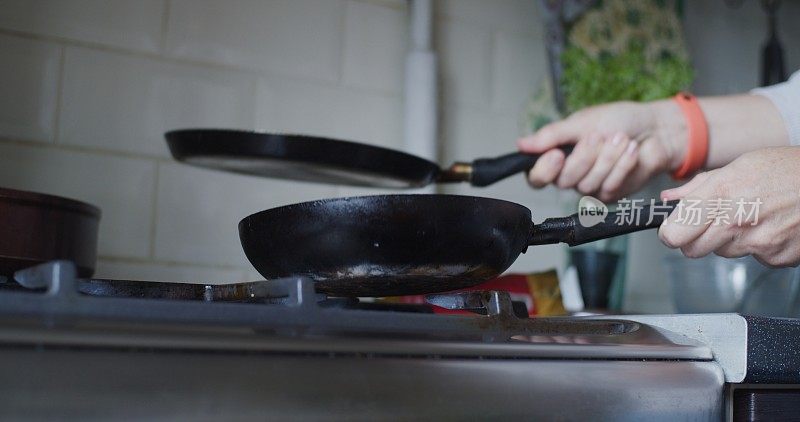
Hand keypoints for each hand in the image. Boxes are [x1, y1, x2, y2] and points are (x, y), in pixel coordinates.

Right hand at [518, 100, 685, 201]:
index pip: (537, 177)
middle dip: (584, 157)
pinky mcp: (611, 193)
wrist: (656, 128)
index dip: (544, 170)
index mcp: (557, 157)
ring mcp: (591, 186)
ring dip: (607, 158)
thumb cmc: (619, 120)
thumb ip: (551, 136)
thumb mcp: (582, 122)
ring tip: (622, 138)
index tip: (557, 155)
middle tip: (599, 136)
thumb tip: (521, 144)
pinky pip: (609, 186)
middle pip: (564, 180)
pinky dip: (622, 165)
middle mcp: (570, 175)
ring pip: (588, 184)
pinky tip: (632, 150)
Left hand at [659, 147, 799, 266]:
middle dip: (696, 239)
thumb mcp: (739, 166)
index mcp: (721, 195)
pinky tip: (770, 226)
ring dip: (729, 240)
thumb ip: (699, 187)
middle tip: (713, 222)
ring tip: (751, 216)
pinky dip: (758, 246)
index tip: (672, 229)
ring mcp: (758, 242)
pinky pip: (753, 258)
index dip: (670, 232)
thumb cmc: (787, 170)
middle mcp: (737, 221)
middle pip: (692, 251)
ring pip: (722, 253)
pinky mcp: (777, 257)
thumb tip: (669, 199)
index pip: (674, 233)